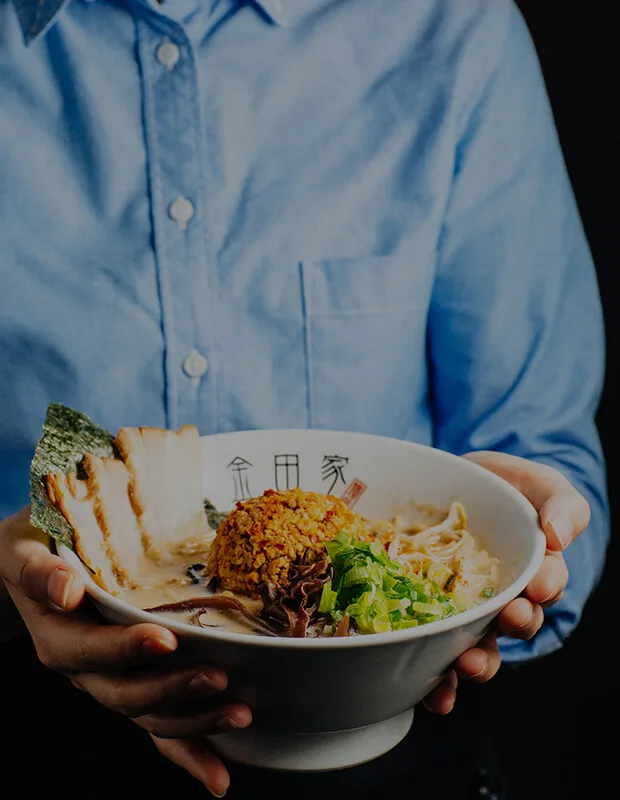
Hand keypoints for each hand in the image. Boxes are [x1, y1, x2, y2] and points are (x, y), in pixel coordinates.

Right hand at [0, 507, 249, 796]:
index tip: (166, 639)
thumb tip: (68, 590)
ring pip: (149, 716)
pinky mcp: (132, 686)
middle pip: (126, 693)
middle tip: (219, 677)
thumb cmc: (34, 546)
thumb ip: (41, 571)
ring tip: (239, 714)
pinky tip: (219, 776)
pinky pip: (158, 727)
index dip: (127, 649)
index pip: (91, 649)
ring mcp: (109, 682)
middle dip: (174, 689)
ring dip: (194, 723)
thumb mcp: (24, 550)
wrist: (33, 564)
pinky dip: (189, 753)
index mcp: (58, 636)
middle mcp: (84, 669)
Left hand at [422, 451, 589, 714]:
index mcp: (533, 571)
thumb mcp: (541, 485)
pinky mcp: (429, 612)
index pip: (546, 584)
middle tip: (509, 620)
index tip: (538, 585)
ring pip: (478, 646)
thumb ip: (561, 506)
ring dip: (477, 662)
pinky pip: (433, 649)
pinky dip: (433, 678)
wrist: (456, 484)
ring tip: (466, 665)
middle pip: (515, 625)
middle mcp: (503, 599)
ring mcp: (466, 609)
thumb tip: (557, 535)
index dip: (545, 586)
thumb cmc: (506, 488)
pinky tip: (427, 691)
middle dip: (515, 627)